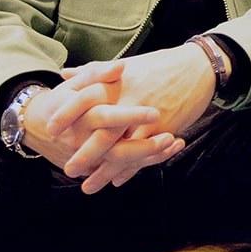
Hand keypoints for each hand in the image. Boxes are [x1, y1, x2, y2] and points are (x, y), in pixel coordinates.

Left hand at [48, 44, 216, 191]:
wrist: (199, 67)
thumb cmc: (162, 65)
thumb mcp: (127, 65)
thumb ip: (94, 72)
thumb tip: (65, 74)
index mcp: (117, 83)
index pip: (84, 101)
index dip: (67, 116)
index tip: (51, 130)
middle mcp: (130, 102)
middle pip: (101, 133)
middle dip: (84, 154)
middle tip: (68, 169)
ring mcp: (148, 118)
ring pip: (122, 150)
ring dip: (104, 171)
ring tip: (89, 186)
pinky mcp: (165, 129)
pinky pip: (143, 154)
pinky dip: (130, 170)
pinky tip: (117, 180)